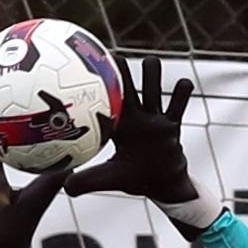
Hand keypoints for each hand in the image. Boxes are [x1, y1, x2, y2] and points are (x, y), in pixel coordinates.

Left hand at [68, 56, 210, 228]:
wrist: (162, 185)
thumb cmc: (133, 178)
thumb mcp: (108, 180)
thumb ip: (87, 182)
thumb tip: (65, 189)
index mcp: (117, 126)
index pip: (105, 102)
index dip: (97, 87)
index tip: (86, 68)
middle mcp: (135, 116)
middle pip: (128, 86)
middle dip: (122, 70)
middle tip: (115, 58)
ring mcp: (155, 117)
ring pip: (154, 87)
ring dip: (152, 74)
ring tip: (150, 64)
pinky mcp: (173, 123)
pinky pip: (179, 103)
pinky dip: (182, 92)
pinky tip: (182, 84)